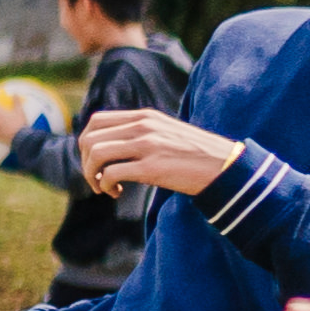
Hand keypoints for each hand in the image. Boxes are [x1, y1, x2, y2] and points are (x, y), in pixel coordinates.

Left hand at [79, 109, 241, 199]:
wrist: (225, 168)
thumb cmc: (195, 155)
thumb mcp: (166, 133)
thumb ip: (141, 133)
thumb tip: (110, 147)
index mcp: (144, 116)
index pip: (96, 120)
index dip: (86, 142)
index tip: (94, 161)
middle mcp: (143, 126)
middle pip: (89, 138)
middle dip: (84, 161)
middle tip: (95, 178)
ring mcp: (147, 145)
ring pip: (96, 154)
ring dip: (91, 175)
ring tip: (103, 188)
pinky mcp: (152, 167)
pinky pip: (111, 174)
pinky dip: (106, 186)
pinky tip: (116, 193)